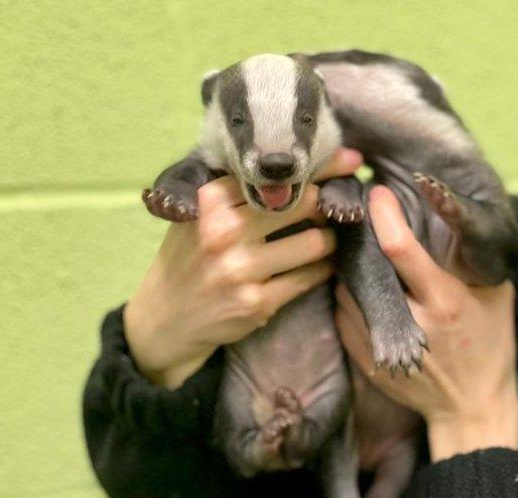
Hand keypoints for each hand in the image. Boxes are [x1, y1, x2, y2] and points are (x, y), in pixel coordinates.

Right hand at [125, 148, 362, 388]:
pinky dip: (322, 269)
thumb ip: (237, 188)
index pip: (277, 175)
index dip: (320, 166)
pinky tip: (321, 265)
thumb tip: (299, 158)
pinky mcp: (257, 303)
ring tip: (326, 237)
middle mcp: (223, 231)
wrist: (166, 318)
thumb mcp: (199, 213)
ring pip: (315, 243)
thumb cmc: (191, 256)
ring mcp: (240, 269)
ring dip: (329, 240)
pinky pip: (309, 278)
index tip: (350, 162)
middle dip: (328, 203)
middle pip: (305, 202)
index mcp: (211, 200)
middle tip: (336, 206)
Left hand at [334, 186, 517, 460]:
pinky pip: (344, 310)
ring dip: (350, 263)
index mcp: (444, 300)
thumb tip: (449, 210)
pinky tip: (361, 281)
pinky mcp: (363, 356)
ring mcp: (380, 341)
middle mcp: (410, 320)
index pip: (401, 249)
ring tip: (358, 244)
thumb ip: (473, 258)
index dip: (384, 215)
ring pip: (347, 287)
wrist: (469, 405)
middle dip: (360, 234)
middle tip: (358, 211)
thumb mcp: (496, 295)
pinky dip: (348, 291)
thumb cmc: (489, 343)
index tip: (378, 192)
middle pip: (365, 264)